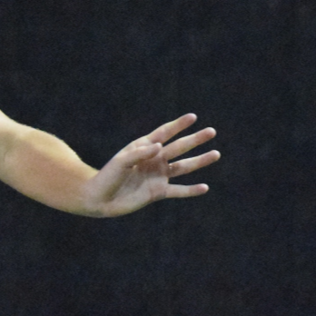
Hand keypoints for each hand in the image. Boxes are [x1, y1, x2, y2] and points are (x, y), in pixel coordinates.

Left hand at [87, 113, 219, 216]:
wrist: (100, 199)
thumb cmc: (108, 176)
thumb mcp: (121, 161)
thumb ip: (140, 153)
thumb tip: (160, 147)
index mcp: (144, 147)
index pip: (165, 133)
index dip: (178, 125)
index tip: (193, 117)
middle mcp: (154, 160)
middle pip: (179, 148)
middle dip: (195, 140)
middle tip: (211, 131)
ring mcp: (158, 176)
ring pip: (183, 167)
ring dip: (199, 162)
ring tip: (215, 154)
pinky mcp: (158, 192)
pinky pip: (178, 190)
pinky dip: (191, 190)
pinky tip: (204, 187)